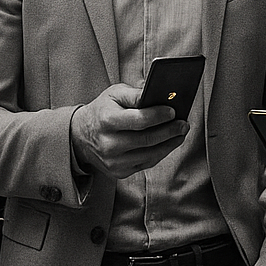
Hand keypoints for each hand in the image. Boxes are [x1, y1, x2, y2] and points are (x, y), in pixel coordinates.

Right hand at [69, 83, 185, 179]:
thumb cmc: (103, 111)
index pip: (138, 120)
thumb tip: (158, 95)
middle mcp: (109, 144)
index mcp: (106, 121)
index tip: (173, 111)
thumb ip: (135, 94)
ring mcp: (113, 161)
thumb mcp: (114, 94)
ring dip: (170, 144)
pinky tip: (169, 143)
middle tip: (184, 123)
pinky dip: (161, 152)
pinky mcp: (119, 171)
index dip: (158, 116)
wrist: (81, 135)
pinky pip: (146, 163)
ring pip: (150, 154)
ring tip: (181, 132)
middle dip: (170, 131)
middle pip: (147, 139)